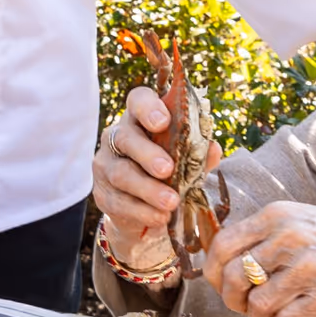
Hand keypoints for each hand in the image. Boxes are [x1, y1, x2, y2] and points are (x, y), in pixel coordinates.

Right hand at [91, 84, 219, 266]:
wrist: (144, 211)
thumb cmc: (168, 174)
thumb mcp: (186, 162)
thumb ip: (198, 155)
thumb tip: (214, 149)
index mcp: (139, 119)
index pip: (138, 100)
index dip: (148, 107)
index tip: (163, 122)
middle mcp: (116, 136)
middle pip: (126, 138)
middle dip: (148, 153)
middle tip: (168, 169)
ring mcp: (105, 165)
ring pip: (121, 173)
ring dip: (148, 189)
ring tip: (171, 202)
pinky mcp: (102, 193)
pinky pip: (119, 201)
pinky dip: (142, 211)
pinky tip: (159, 216)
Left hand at [208, 201, 315, 316]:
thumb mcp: (310, 223)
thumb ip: (270, 235)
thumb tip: (225, 260)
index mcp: (282, 214)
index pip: (223, 244)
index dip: (214, 272)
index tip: (222, 285)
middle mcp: (292, 235)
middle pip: (232, 277)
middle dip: (234, 300)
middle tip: (249, 307)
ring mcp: (312, 265)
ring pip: (257, 304)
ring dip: (263, 316)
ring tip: (280, 312)